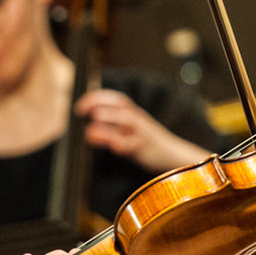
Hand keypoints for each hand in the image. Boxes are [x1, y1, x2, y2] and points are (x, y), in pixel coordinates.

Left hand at [75, 89, 209, 172]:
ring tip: (93, 121)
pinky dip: (121, 143)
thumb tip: (89, 129)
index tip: (80, 105)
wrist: (175, 156)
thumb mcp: (133, 132)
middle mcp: (138, 120)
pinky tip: (111, 145)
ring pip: (126, 120)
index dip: (98, 97)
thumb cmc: (149, 145)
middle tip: (80, 110)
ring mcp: (142, 133)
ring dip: (109, 118)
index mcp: (135, 114)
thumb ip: (114, 128)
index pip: (116, 98)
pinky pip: (132, 144)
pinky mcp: (145, 149)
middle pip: (120, 103)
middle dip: (99, 102)